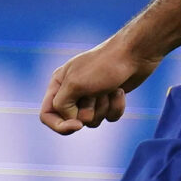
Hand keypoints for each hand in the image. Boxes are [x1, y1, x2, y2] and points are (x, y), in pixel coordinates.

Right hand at [40, 31, 161, 134]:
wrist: (134, 54)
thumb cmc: (103, 66)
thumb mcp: (74, 85)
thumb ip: (62, 105)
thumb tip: (72, 121)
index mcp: (58, 84)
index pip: (47, 115)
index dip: (60, 125)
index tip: (78, 125)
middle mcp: (72, 91)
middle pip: (72, 120)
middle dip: (88, 110)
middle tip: (96, 92)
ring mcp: (91, 96)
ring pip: (92, 121)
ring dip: (103, 107)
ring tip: (109, 88)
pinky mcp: (108, 100)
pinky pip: (109, 117)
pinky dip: (116, 106)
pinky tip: (120, 91)